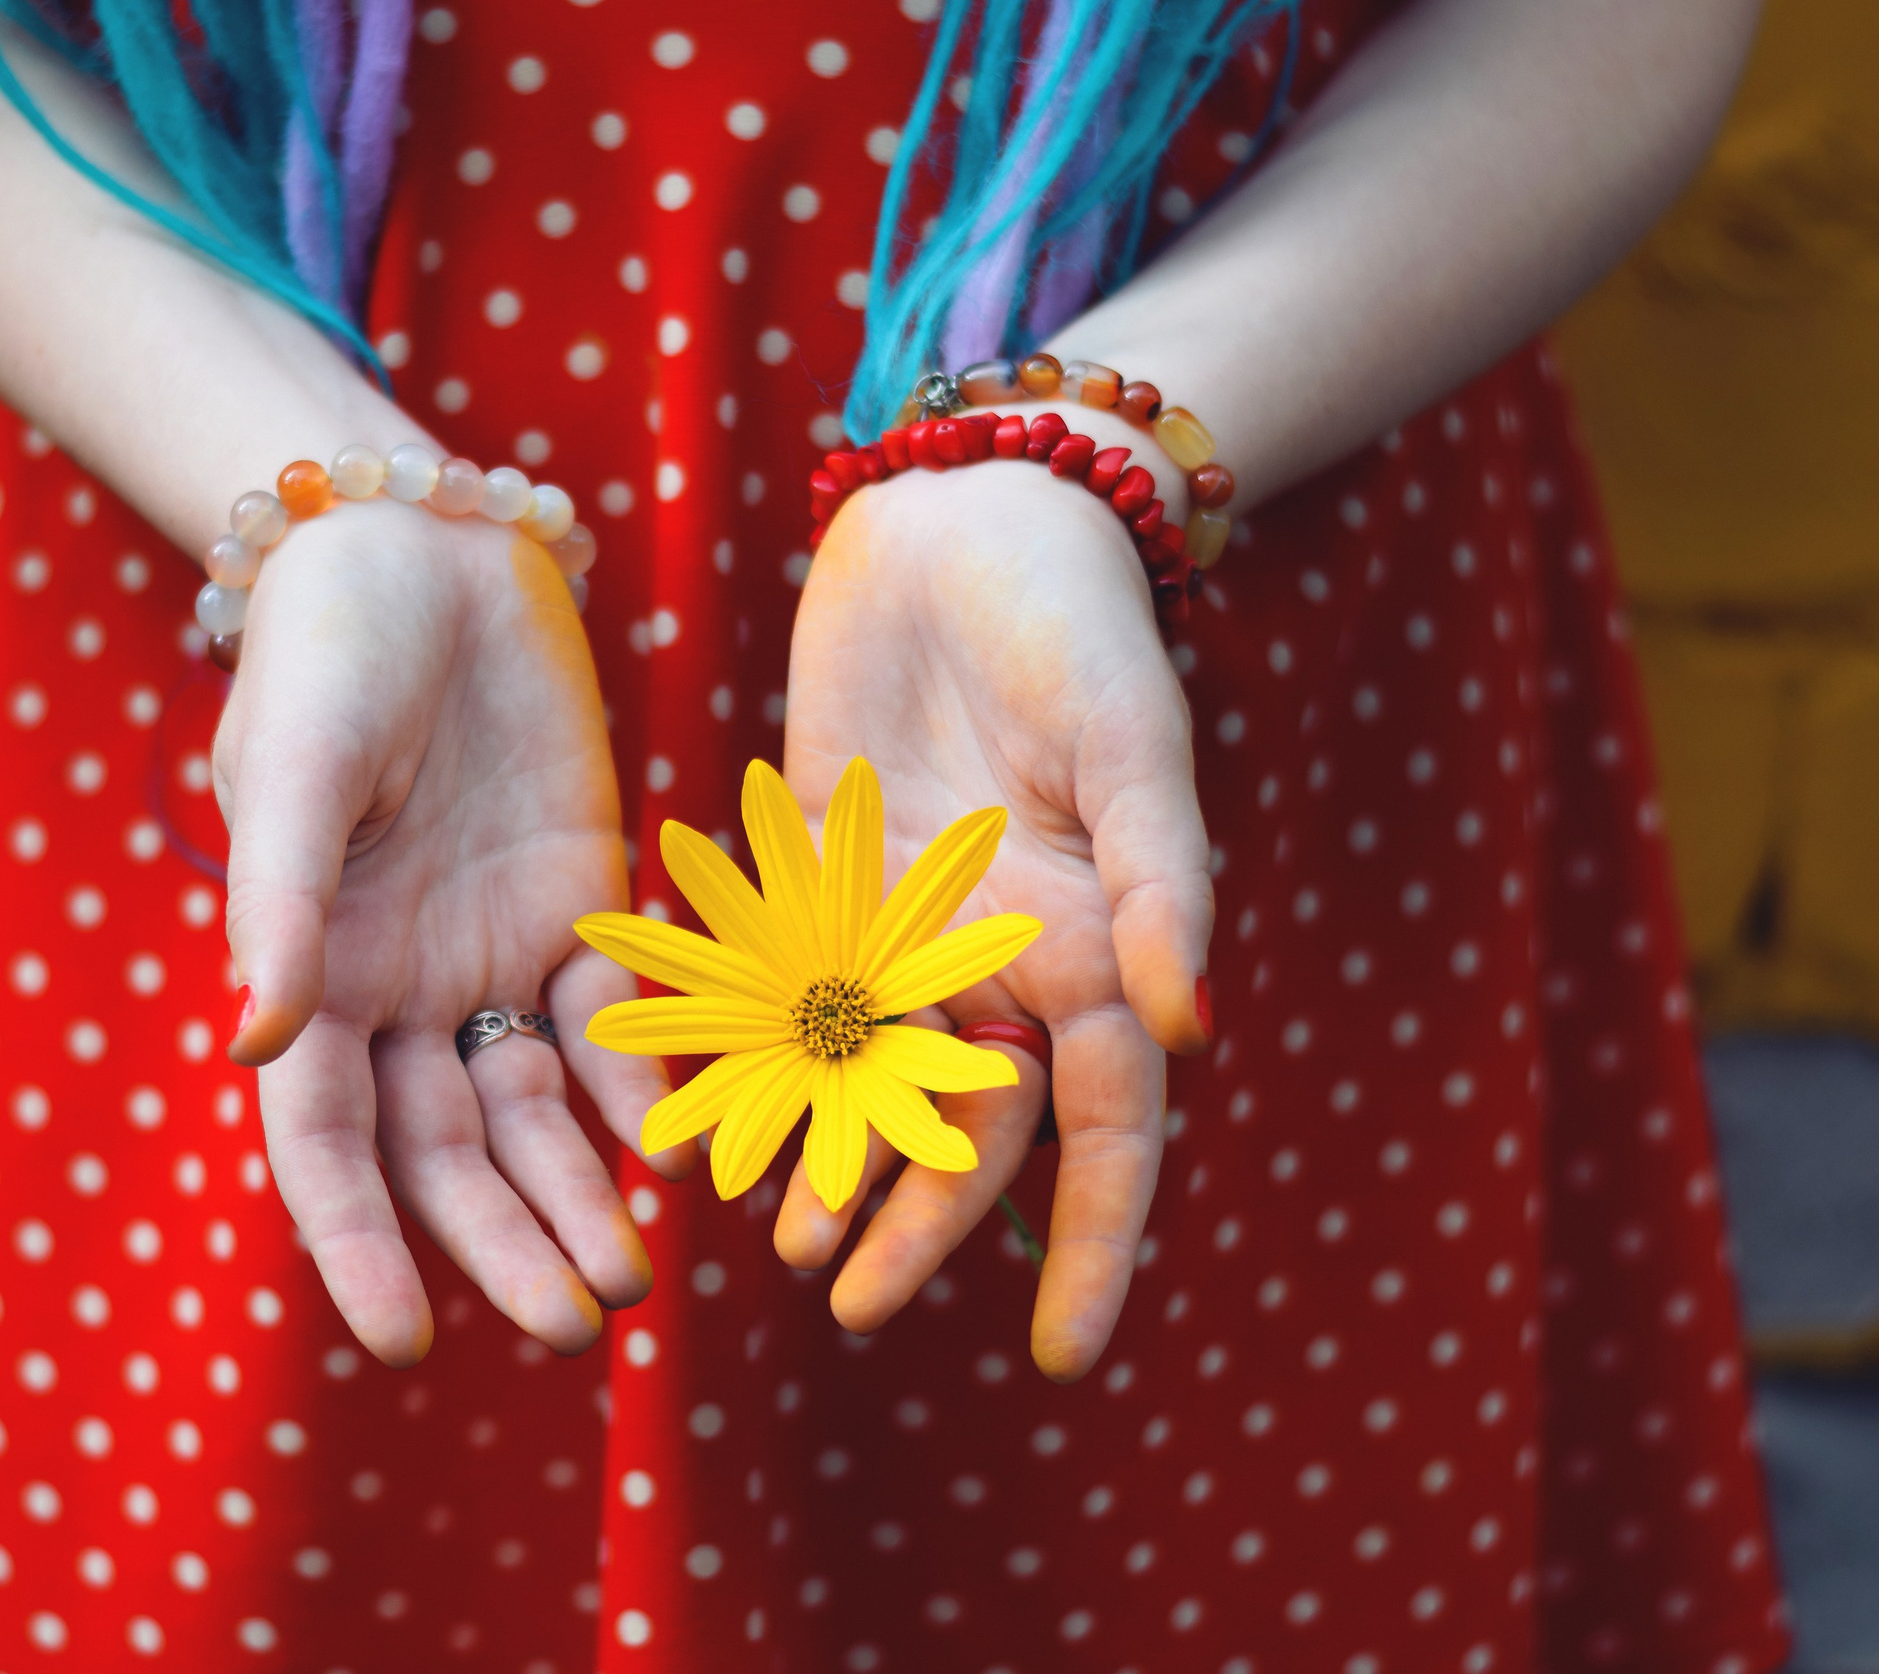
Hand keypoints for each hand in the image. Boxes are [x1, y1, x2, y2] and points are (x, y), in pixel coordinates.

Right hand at [211, 497, 684, 1366]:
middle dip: (502, 1242)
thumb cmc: (326, 652)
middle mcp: (396, 990)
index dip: (357, 1242)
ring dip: (578, 1194)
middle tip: (574, 1324)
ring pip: (533, 1110)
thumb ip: (284, 905)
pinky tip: (681, 1153)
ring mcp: (489, 954)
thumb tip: (258, 1049)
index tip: (404, 1336)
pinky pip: (615, 1018)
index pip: (326, 1142)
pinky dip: (643, 1085)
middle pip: (447, 1151)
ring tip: (629, 1283)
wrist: (424, 546)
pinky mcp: (578, 904)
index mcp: (306, 975)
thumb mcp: (292, 769)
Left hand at [777, 455, 1214, 1378]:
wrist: (964, 526)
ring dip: (824, 1166)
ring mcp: (902, 938)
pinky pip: (779, 1002)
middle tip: (844, 1301)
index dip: (1087, 1243)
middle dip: (916, 1222)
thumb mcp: (1132, 745)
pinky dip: (742, 1064)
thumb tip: (1191, 1031)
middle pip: (963, 1133)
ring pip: (865, 1089)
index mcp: (1097, 951)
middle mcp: (999, 967)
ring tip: (773, 1244)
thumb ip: (1159, 884)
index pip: (1105, 1132)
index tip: (1059, 1352)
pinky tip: (688, 1125)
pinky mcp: (817, 891)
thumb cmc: (1075, 626)